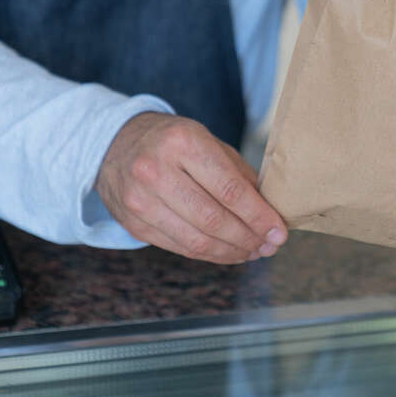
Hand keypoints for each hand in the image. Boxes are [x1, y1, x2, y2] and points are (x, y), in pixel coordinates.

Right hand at [95, 112, 287, 263]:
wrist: (115, 143)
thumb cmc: (174, 142)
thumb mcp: (209, 142)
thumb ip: (240, 175)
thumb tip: (270, 214)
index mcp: (183, 142)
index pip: (229, 189)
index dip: (259, 216)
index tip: (279, 231)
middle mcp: (156, 170)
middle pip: (213, 219)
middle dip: (249, 238)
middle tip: (270, 245)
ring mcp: (140, 200)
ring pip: (196, 240)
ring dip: (232, 252)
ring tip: (254, 251)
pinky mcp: (133, 224)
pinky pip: (179, 247)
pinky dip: (209, 254)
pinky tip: (228, 252)